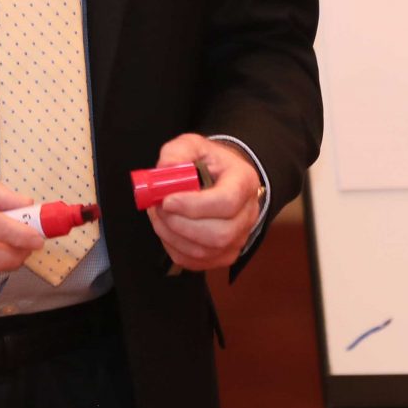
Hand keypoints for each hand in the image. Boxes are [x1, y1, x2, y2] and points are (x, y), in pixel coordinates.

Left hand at [147, 134, 262, 273]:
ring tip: (159, 216)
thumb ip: (176, 153)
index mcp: (244, 182)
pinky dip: (174, 247)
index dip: (193, 206)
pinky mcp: (224, 254)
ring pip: (205, 251)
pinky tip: (168, 229)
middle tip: (159, 209)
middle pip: (219, 234)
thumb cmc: (206, 162)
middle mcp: (248, 214)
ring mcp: (239, 238)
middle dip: (180, 224)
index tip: (167, 200)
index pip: (226, 202)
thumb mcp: (192, 145)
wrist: (219, 178)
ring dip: (172, 236)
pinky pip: (195, 262)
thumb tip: (164, 169)